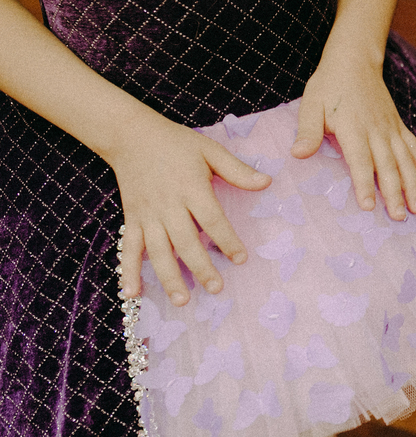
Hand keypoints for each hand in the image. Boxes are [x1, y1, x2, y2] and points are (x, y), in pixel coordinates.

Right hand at [110, 117, 271, 305]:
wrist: (131, 135)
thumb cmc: (176, 144)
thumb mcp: (210, 150)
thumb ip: (237, 170)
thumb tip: (267, 182)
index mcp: (191, 188)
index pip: (212, 219)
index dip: (227, 240)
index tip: (241, 259)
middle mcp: (168, 205)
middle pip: (185, 241)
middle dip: (201, 267)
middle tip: (217, 289)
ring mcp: (147, 214)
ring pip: (158, 251)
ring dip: (169, 277)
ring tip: (182, 301)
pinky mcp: (132, 219)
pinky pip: (129, 248)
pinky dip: (128, 271)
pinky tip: (131, 294)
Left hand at [292, 46, 415, 219]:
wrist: (354, 61)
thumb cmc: (329, 85)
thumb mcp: (311, 104)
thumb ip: (308, 130)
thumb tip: (298, 154)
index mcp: (353, 127)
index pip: (360, 160)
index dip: (365, 184)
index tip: (369, 206)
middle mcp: (376, 130)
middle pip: (388, 166)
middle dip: (394, 193)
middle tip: (399, 217)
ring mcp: (391, 129)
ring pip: (405, 161)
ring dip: (413, 186)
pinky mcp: (399, 126)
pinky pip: (414, 149)